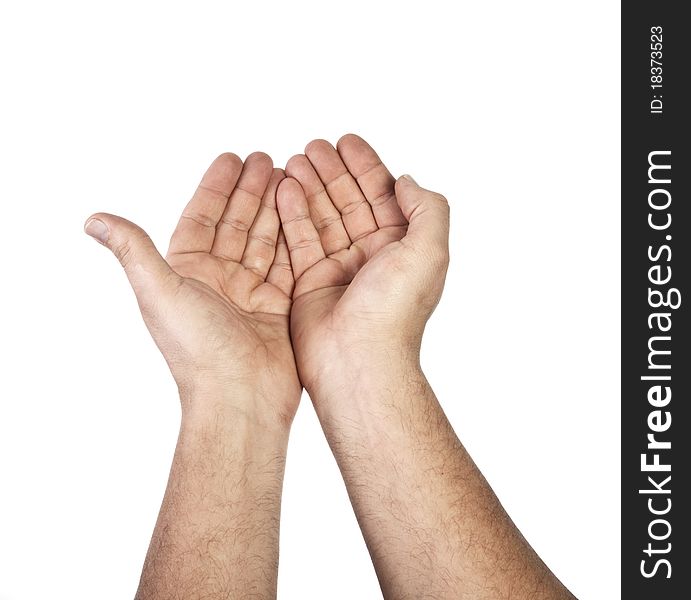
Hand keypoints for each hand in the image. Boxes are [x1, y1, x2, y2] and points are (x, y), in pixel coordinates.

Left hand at [85, 152, 300, 427]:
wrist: (241, 396)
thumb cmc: (198, 351)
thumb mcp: (158, 291)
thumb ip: (133, 250)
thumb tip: (93, 220)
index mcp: (188, 274)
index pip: (202, 219)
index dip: (216, 187)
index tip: (232, 159)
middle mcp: (219, 281)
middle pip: (237, 224)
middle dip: (251, 191)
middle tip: (268, 159)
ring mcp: (251, 293)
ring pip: (265, 240)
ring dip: (275, 209)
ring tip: (290, 178)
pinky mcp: (279, 306)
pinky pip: (288, 263)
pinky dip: (295, 238)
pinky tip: (303, 215)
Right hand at [276, 134, 449, 400]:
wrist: (357, 358)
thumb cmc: (394, 310)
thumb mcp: (429, 251)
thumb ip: (426, 208)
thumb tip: (405, 181)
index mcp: (401, 248)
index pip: (382, 196)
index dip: (366, 166)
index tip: (346, 141)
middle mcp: (371, 256)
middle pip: (349, 202)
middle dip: (333, 172)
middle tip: (314, 146)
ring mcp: (339, 269)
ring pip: (322, 217)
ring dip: (309, 187)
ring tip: (294, 159)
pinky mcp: (310, 282)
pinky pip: (299, 240)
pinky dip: (292, 213)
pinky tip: (284, 188)